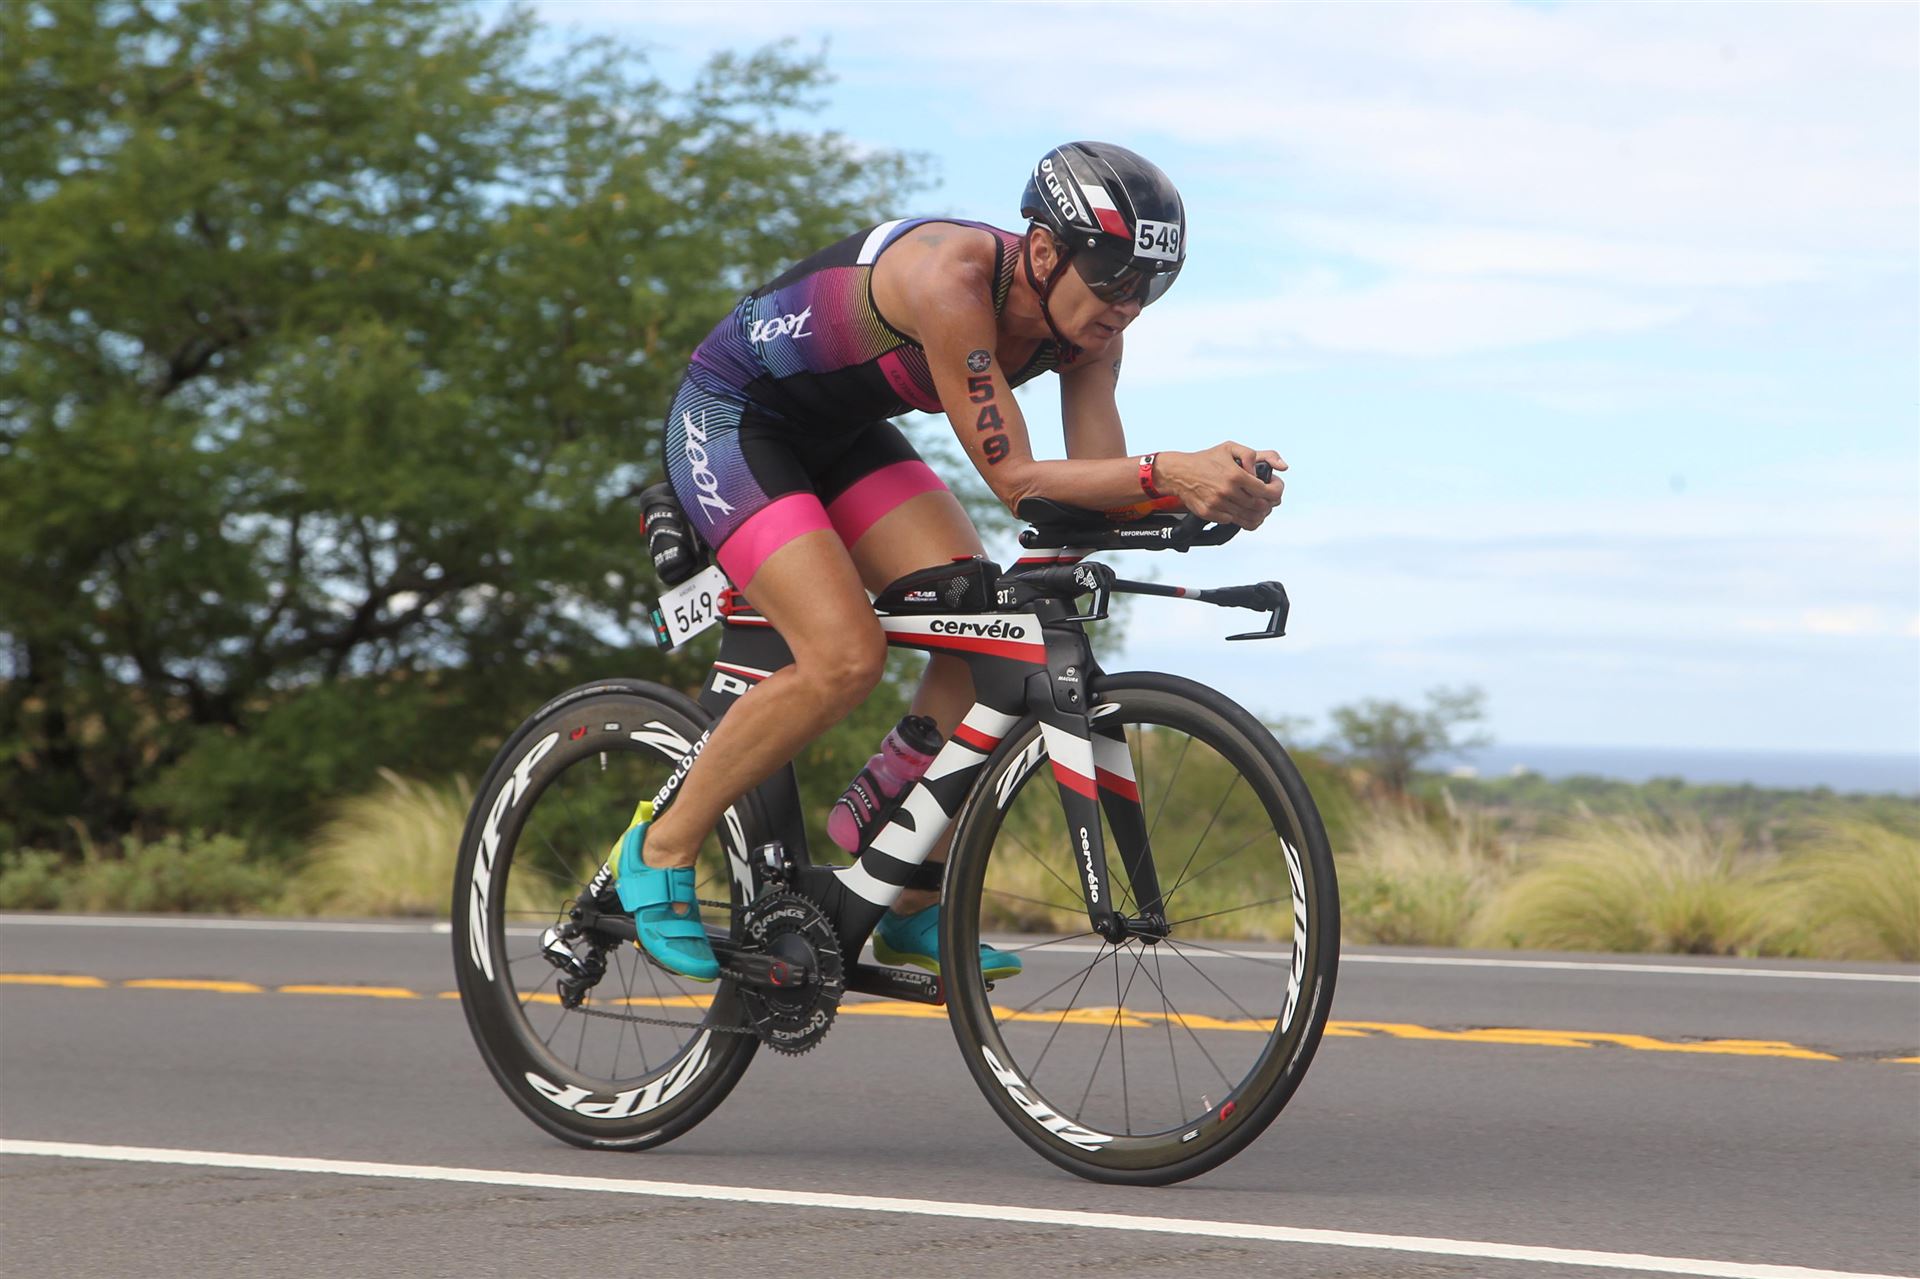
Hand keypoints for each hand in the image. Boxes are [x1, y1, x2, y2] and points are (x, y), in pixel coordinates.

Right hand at [1156, 442, 1286, 527]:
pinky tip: (1241, 509)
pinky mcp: (1209, 513)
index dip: (1277, 491)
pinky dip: (1240, 517)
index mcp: (1236, 475)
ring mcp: (1218, 504)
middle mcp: (1227, 491)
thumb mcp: (1230, 448)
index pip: (1267, 491)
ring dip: (1257, 514)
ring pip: (1248, 517)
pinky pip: (1232, 522)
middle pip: (1260, 507)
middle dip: (1269, 504)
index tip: (1276, 488)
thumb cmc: (1205, 460)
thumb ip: (1252, 455)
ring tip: (1258, 506)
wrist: (1179, 472)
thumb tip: (1274, 467)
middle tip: (1269, 499)